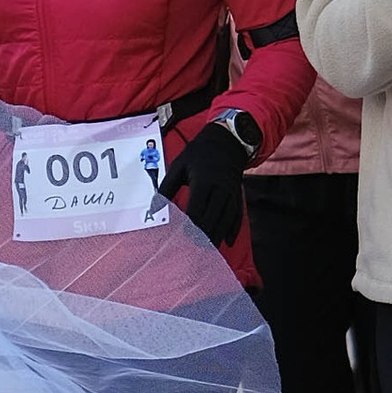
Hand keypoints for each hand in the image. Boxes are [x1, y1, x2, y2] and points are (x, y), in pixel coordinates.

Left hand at [164, 112, 253, 249]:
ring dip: (217, 236)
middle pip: (212, 218)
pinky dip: (233, 230)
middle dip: (203, 235)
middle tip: (192, 250)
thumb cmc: (197, 155)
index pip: (197, 209)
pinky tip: (227, 243)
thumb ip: (165, 188)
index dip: (190, 225)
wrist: (226, 142)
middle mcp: (220, 188)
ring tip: (207, 251)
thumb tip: (153, 209)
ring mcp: (231, 193)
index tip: (181, 237)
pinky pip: (237, 216)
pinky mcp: (238, 195)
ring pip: (226, 220)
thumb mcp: (178, 166)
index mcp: (203, 181)